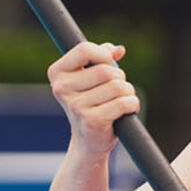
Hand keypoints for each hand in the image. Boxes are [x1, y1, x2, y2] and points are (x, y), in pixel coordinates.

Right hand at [47, 41, 139, 157]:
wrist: (88, 140)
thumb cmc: (91, 103)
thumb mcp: (90, 76)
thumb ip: (102, 57)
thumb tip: (118, 50)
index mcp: (57, 73)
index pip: (84, 49)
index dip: (104, 55)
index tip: (108, 65)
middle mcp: (62, 89)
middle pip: (106, 70)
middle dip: (119, 77)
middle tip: (116, 89)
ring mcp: (76, 106)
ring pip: (118, 86)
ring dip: (127, 92)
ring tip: (120, 101)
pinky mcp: (92, 120)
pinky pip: (124, 103)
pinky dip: (132, 105)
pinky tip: (125, 111)